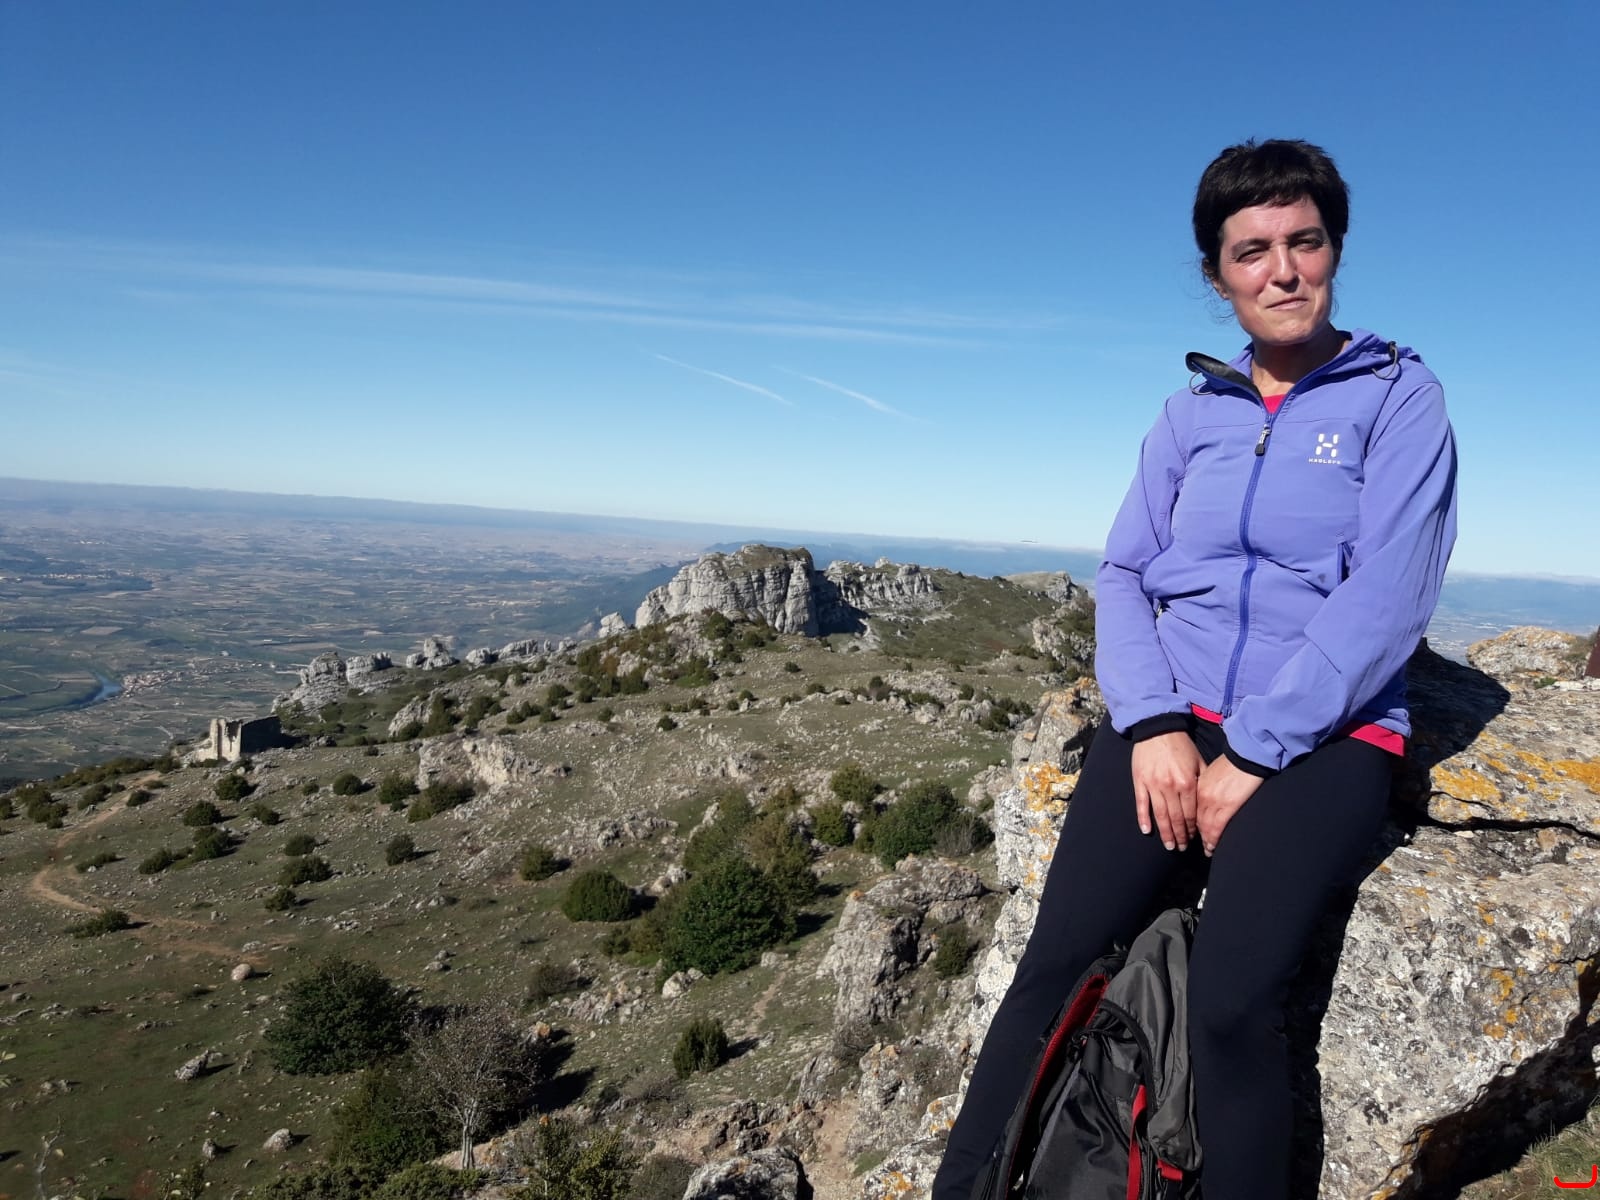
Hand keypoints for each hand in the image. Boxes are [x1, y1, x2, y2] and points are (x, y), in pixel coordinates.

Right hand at [1130, 732, 1201, 850]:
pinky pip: (1142, 804)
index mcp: (1187, 783)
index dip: (1194, 828)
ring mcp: (1153, 785)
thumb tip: (1208, 802)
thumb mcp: (1198, 761)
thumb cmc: (1181, 745)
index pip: (1192, 813)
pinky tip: (1147, 831)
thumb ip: (1202, 781)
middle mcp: (1170, 787)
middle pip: (1176, 818)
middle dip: (1181, 836)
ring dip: (1165, 833)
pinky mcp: (1140, 782)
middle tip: (1181, 848)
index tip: (1195, 838)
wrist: (1158, 729)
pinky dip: (1143, 819)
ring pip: (1160, 816)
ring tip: (1169, 846)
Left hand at [1195, 756, 1264, 854]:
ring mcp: (1213, 802)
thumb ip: (1205, 785)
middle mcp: (1202, 795)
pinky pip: (1216, 828)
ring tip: (1207, 850)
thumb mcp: (1211, 772)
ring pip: (1205, 826)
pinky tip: (1212, 847)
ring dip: (1205, 840)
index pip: (1189, 810)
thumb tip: (1205, 795)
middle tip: (1193, 846)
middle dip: (1193, 835)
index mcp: (1197, 786)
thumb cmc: (1232, 762)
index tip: (1188, 832)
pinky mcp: (1227, 806)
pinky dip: (1213, 839)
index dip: (1189, 823)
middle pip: (1195, 820)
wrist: (1245, 756)